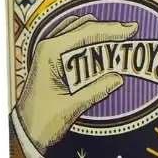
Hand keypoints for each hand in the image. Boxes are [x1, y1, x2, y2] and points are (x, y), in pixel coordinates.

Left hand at [16, 14, 137, 150]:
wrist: (26, 129)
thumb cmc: (44, 119)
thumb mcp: (72, 106)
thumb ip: (96, 91)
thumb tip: (118, 78)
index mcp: (51, 52)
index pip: (86, 33)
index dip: (110, 30)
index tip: (131, 29)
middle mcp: (48, 45)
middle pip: (82, 27)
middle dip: (107, 30)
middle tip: (130, 33)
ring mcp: (49, 51)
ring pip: (78, 32)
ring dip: (98, 35)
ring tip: (119, 42)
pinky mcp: (52, 60)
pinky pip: (73, 43)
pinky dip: (89, 43)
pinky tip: (101, 50)